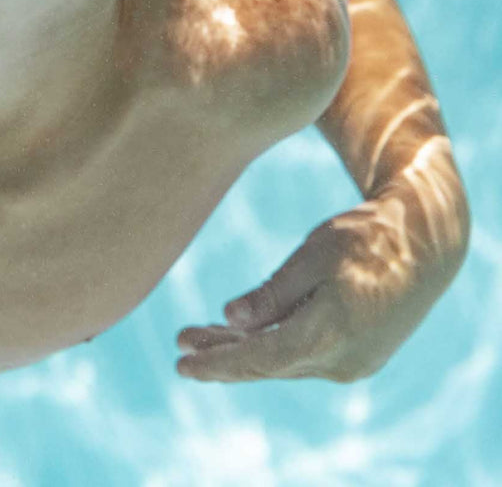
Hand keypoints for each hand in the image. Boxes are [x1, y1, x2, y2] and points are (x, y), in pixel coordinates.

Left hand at [175, 191, 465, 382]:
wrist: (425, 248)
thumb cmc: (366, 240)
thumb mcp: (313, 254)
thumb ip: (273, 292)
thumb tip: (231, 320)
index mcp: (330, 332)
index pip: (260, 357)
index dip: (218, 362)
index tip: (183, 364)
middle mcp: (341, 359)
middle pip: (267, 365)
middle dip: (221, 357)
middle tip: (179, 349)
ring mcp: (352, 363)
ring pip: (282, 362)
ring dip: (240, 351)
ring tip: (197, 338)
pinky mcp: (356, 357)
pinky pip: (301, 357)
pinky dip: (268, 347)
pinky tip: (238, 335)